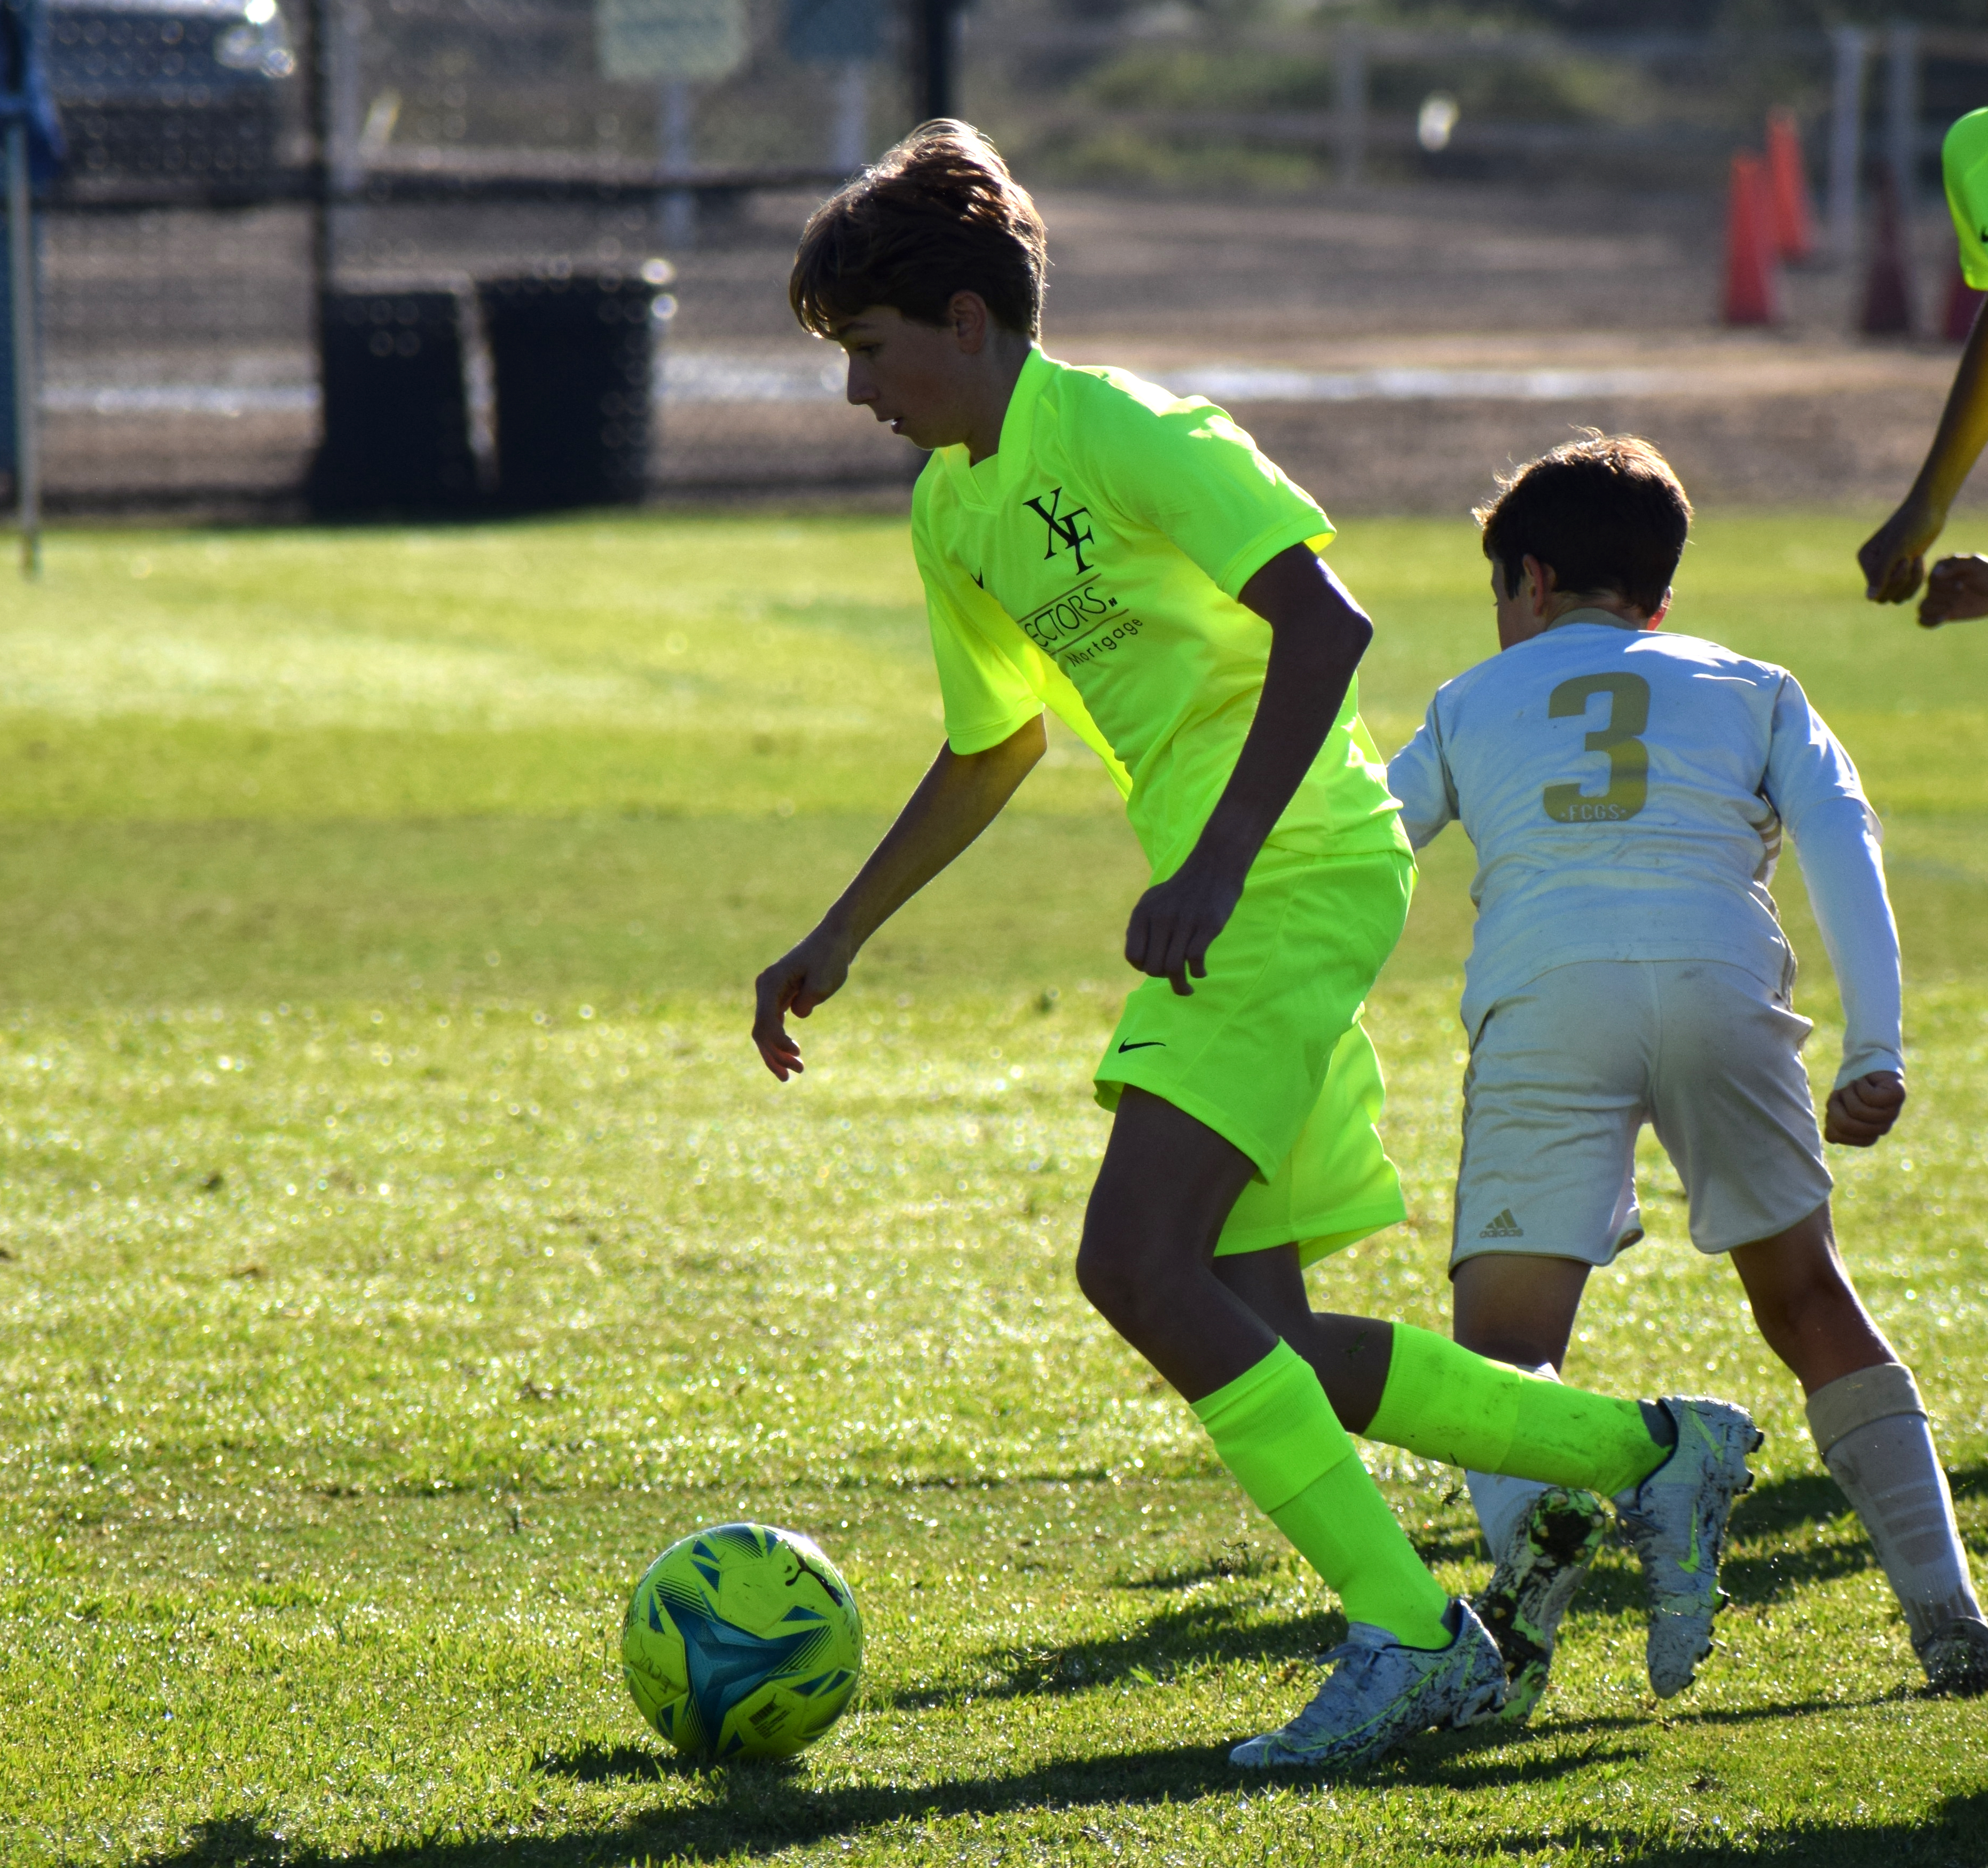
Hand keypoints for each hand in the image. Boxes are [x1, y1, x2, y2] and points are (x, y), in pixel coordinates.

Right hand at [751, 924, 852, 1080]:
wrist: (834, 941)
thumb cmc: (830, 957)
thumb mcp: (824, 980)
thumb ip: (807, 1000)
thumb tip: (796, 1015)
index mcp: (771, 982)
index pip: (766, 1021)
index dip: (778, 1043)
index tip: (798, 1054)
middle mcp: (765, 988)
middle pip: (761, 1030)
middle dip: (776, 1054)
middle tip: (799, 1071)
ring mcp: (770, 993)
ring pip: (765, 1031)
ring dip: (777, 1054)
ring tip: (794, 1073)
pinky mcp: (779, 998)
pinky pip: (773, 1025)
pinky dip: (779, 1042)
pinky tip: (791, 1056)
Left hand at [1123, 856, 1243, 995]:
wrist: (1213, 869)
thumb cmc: (1182, 892)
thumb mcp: (1153, 902)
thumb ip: (1141, 927)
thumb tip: (1136, 959)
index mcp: (1143, 913)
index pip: (1133, 956)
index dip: (1143, 968)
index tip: (1157, 966)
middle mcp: (1160, 917)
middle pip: (1153, 968)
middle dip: (1163, 978)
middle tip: (1174, 975)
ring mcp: (1184, 921)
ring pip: (1173, 968)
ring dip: (1180, 986)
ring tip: (1186, 989)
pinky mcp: (1207, 925)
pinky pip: (1195, 960)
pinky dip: (1198, 973)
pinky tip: (1201, 972)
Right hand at [1824, 1070, 1905, 1145]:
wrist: (1868, 1065)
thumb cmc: (1851, 1090)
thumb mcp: (1836, 1108)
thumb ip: (1834, 1125)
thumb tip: (1833, 1137)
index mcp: (1866, 1136)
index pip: (1838, 1136)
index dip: (1830, 1117)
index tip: (1836, 1104)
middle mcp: (1881, 1128)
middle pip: (1846, 1124)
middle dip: (1835, 1105)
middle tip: (1841, 1092)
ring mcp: (1891, 1113)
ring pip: (1858, 1110)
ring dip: (1849, 1091)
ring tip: (1853, 1084)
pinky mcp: (1897, 1096)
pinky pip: (1870, 1096)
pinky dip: (1861, 1084)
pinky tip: (1865, 1081)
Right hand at [1858, 499, 1942, 603]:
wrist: (1929, 510)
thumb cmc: (1911, 524)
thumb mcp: (1896, 549)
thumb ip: (1880, 574)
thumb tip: (1869, 599)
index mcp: (1866, 560)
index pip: (1875, 588)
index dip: (1893, 578)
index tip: (1905, 558)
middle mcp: (1873, 567)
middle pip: (1884, 596)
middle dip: (1903, 581)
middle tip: (1913, 560)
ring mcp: (1888, 570)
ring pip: (1896, 597)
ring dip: (1911, 583)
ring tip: (1918, 561)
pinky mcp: (1902, 571)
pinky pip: (1906, 591)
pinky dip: (1916, 581)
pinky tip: (1920, 562)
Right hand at [1917, 554, 1987, 627]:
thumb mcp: (1975, 564)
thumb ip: (1956, 566)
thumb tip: (1934, 574)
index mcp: (1941, 568)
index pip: (1931, 579)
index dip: (1944, 585)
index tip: (1962, 586)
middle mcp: (1937, 584)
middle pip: (1929, 593)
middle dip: (1945, 596)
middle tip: (1962, 595)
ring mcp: (1939, 599)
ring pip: (1923, 607)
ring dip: (1937, 609)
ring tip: (1953, 608)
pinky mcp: (1943, 613)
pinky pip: (1924, 620)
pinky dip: (1929, 622)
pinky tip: (1943, 619)